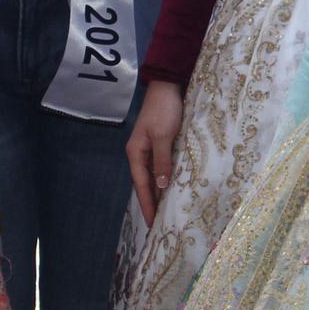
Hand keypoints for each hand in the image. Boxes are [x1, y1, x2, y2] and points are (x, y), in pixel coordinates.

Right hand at [128, 79, 184, 226]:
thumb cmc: (164, 110)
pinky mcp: (160, 142)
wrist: (168, 86)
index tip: (151, 223)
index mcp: (136, 153)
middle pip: (145, 183)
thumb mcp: (163, 136)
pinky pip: (160, 166)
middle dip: (151, 202)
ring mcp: (149, 148)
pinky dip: (165, 178)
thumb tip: (161, 186)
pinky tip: (172, 186)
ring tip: (166, 210)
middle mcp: (140, 153)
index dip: (147, 204)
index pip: (141, 185)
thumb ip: (162, 161)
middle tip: (159, 223)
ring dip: (158, 192)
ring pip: (153, 176)